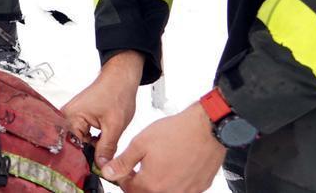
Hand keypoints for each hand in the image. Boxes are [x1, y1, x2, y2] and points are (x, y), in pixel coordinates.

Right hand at [62, 50, 143, 169]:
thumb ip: (107, 148)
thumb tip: (101, 167)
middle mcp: (66, 116)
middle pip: (73, 144)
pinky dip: (92, 140)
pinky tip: (101, 141)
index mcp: (71, 117)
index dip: (84, 159)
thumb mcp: (114, 126)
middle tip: (101, 159)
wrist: (119, 79)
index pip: (72, 146)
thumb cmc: (116, 94)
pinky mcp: (77, 117)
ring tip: (103, 145)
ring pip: (79, 141)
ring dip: (90, 147)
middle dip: (87, 153)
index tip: (95, 167)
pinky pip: (81, 135)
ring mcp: (70, 116)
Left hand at [102, 103, 225, 191]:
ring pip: (164, 192)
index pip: (128, 188)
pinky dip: (175, 182)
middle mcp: (169, 192)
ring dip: (156, 182)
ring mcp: (186, 192)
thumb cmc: (175, 133)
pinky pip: (182, 190)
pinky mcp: (200, 188)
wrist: (207, 129)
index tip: (124, 168)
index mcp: (151, 184)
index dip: (122, 177)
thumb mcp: (140, 144)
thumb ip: (123, 162)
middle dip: (138, 182)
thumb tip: (108, 173)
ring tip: (158, 163)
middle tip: (139, 166)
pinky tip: (175, 166)